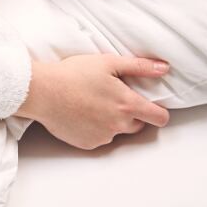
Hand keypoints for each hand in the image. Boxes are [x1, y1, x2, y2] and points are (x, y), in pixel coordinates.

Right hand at [15, 54, 169, 149]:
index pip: (160, 118)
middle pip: (139, 125)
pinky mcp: (87, 144)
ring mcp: (103, 137)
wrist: (42, 91)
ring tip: (92, 103)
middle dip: (132, 114)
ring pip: (117, 131)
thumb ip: (139, 66)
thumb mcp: (108, 62)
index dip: (159, 111)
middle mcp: (118, 125)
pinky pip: (99, 138)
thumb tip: (164, 68)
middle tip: (113, 98)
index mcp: (127, 105)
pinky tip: (81, 113)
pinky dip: (95, 128)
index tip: (150, 105)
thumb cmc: (74, 73)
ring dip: (112, 121)